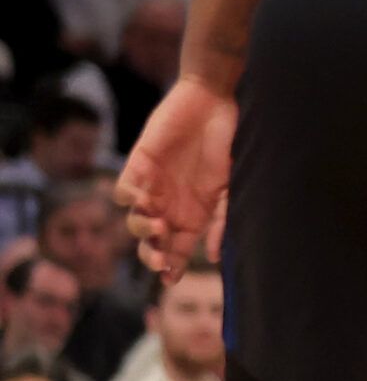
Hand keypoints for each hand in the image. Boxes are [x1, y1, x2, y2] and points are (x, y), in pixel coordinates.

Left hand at [116, 77, 237, 281]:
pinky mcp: (138, 165)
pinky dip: (130, 199)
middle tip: (160, 259)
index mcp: (193, 214)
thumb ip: (222, 219)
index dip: (173, 266)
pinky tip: (145, 200)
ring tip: (158, 226)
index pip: (178, 250)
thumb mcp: (230, 185)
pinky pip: (123, 191)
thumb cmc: (228, 142)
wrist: (215, 102)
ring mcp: (152, 187)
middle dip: (152, 255)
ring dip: (143, 230)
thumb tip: (213, 257)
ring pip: (134, 221)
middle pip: (151, 243)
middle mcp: (170, 205)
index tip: (172, 279)